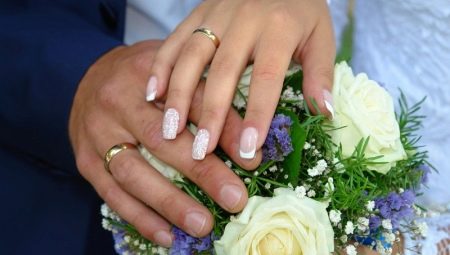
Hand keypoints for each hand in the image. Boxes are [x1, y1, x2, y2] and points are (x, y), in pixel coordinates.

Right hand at [69, 40, 260, 246]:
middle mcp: (118, 100)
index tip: (253, 159)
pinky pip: (112, 194)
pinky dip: (140, 217)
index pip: (192, 100)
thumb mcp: (174, 70)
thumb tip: (247, 139)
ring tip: (203, 224)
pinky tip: (166, 234)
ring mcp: (98, 132)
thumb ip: (205, 94)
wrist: (88, 79)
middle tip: (234, 199)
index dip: (224, 130)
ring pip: (134, 172)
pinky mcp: (86, 160)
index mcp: (148, 71)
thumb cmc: (142, 78)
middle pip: (162, 140)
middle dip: (202, 173)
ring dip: (170, 203)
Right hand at [146, 0, 335, 159]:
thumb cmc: (302, 8)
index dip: (257, 115)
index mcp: (279, 28)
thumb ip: (321, 73)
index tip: (248, 149)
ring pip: (191, 56)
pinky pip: (174, 39)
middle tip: (202, 150)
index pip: (266, 77)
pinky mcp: (198, 12)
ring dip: (179, 94)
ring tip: (171, 129)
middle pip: (223, 72)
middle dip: (211, 114)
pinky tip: (153, 93)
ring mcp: (216, 14)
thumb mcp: (322, 36)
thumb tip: (322, 112)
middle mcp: (244, 20)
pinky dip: (161, 66)